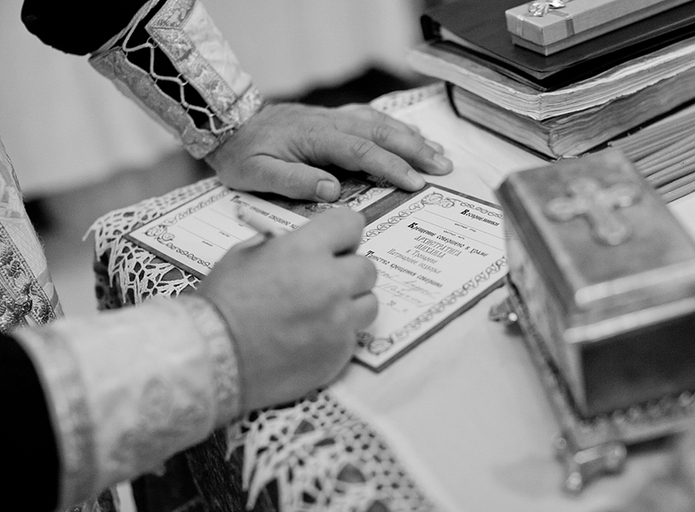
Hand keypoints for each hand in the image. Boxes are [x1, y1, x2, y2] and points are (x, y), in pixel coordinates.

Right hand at [196, 208, 377, 409]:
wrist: (211, 358)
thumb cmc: (220, 305)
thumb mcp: (241, 257)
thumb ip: (279, 246)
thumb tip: (296, 244)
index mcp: (305, 250)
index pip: (351, 224)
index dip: (344, 234)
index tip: (337, 244)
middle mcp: (330, 281)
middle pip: (367, 267)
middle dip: (348, 273)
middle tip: (325, 283)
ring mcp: (339, 319)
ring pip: (369, 303)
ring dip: (351, 304)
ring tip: (322, 313)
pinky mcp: (341, 352)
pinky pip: (354, 336)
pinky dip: (338, 336)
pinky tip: (311, 339)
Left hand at [205, 102, 452, 200]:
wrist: (228, 126)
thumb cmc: (242, 155)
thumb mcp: (256, 174)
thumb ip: (293, 181)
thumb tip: (332, 188)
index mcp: (315, 137)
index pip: (362, 151)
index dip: (392, 167)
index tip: (416, 182)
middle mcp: (329, 123)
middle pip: (380, 133)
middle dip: (415, 150)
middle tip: (444, 167)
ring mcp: (332, 118)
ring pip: (379, 123)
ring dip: (411, 137)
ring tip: (438, 152)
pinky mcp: (331, 119)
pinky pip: (369, 119)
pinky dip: (394, 127)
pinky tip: (410, 135)